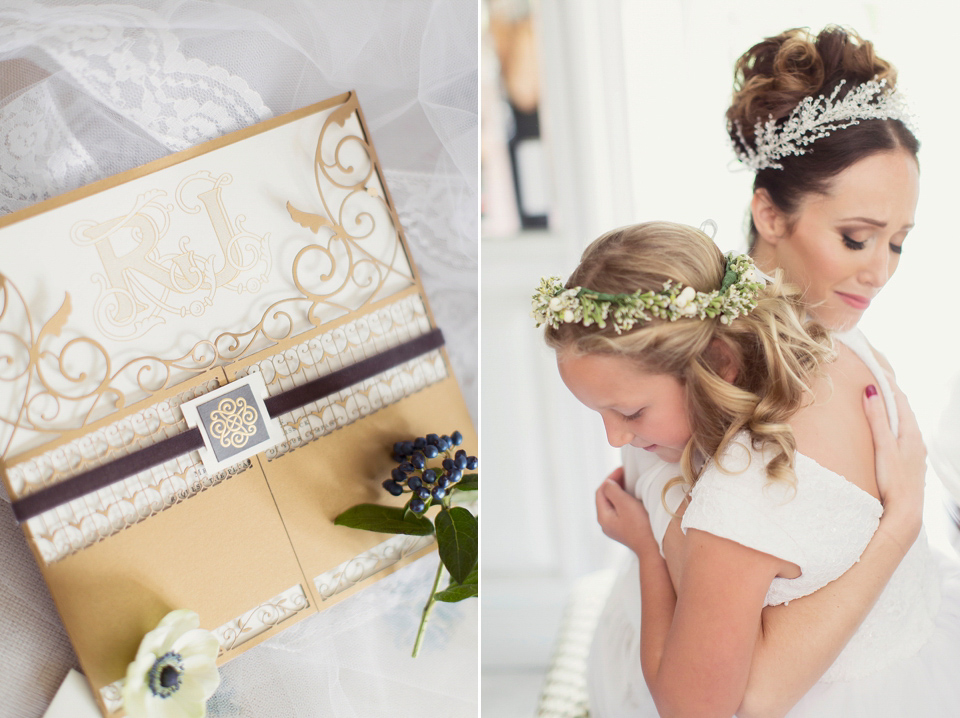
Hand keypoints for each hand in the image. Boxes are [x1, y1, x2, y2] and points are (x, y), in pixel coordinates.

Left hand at [595, 467, 658, 556]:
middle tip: (627, 473)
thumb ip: (613, 491)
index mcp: (603, 517)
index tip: (623, 469)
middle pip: (605, 498)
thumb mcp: (625, 504)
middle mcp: (606, 523)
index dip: (610, 478)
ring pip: (614, 504)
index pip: (600, 491)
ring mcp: (615, 527)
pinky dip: (625, 500)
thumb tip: (608, 483)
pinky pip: (621, 510)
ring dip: (620, 491)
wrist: (653, 550)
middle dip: (614, 484)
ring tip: (631, 482)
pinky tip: (634, 497)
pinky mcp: (625, 529)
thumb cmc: (640, 526)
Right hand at [861, 376, 924, 537]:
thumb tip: (871, 390)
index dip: (887, 382)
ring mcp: (914, 452)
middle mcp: (916, 440)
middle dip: (889, 393)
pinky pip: (901, 435)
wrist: (905, 512)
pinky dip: (892, 424)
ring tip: (877, 400)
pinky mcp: (909, 462)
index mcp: (911, 432)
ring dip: (891, 409)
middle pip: (902, 409)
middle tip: (875, 378)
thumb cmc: (894, 480)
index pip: (899, 399)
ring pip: (903, 423)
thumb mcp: (883, 447)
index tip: (875, 367)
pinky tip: (885, 430)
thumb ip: (877, 419)